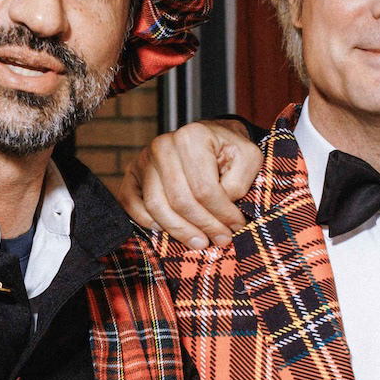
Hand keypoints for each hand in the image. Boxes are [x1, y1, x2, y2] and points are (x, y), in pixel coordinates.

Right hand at [118, 121, 261, 246]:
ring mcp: (144, 159)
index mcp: (192, 137)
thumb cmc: (230, 151)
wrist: (210, 138)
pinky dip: (146, 222)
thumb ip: (238, 184)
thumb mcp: (248, 159)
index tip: (236, 226)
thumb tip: (220, 215)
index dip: (222, 214)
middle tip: (221, 239)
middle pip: (180, 201)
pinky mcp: (132, 174)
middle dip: (203, 226)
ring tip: (200, 242)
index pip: (204, 189)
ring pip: (156, 206)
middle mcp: (162, 145)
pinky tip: (168, 230)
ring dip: (179, 231)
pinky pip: (131, 204)